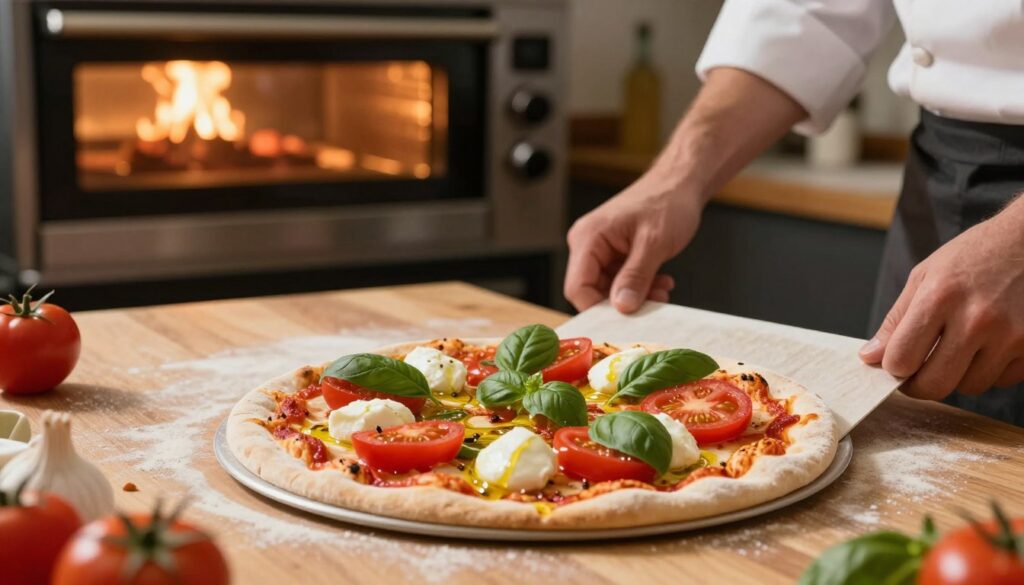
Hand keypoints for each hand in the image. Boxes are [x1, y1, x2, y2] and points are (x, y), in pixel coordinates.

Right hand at [564, 173, 702, 312]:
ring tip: (661, 290)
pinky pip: (619, 280)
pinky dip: (639, 286)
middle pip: (592, 291)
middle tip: (653, 303)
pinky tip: (659, 282)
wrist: (679, 185)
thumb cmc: (667, 202)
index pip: (577, 287)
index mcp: (588, 238)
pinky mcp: (613, 254)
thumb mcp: (654, 243)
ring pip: (608, 289)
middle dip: (622, 303)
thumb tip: (622, 308)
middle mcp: (588, 244)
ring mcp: (600, 249)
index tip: (624, 320)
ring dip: (635, 295)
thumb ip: (636, 276)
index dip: (598, 308)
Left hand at [860, 198, 1023, 398]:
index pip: (901, 359)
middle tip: (917, 372)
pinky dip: (990, 369)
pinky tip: (989, 344)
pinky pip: (1001, 380)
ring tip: (959, 346)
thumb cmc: (974, 255)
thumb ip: (896, 320)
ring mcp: (1010, 335)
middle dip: (919, 385)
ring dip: (958, 375)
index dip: (893, 366)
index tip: (897, 362)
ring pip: (969, 386)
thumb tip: (870, 357)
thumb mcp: (925, 276)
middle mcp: (976, 319)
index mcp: (940, 297)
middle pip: (934, 384)